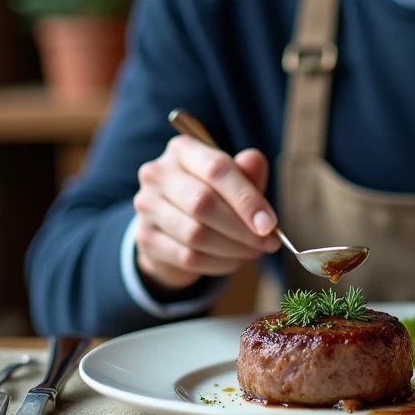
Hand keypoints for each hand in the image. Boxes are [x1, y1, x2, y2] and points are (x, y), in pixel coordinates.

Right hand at [133, 136, 280, 292]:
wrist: (172, 226)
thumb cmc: (211, 195)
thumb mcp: (233, 180)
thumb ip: (247, 172)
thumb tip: (255, 161)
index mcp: (183, 150)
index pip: (217, 169)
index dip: (246, 199)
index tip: (269, 224)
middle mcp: (158, 173)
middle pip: (203, 203)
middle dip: (242, 228)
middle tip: (267, 242)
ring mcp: (147, 206)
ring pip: (195, 234)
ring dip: (233, 249)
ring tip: (252, 251)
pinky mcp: (145, 239)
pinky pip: (188, 257)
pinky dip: (218, 263)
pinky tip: (232, 260)